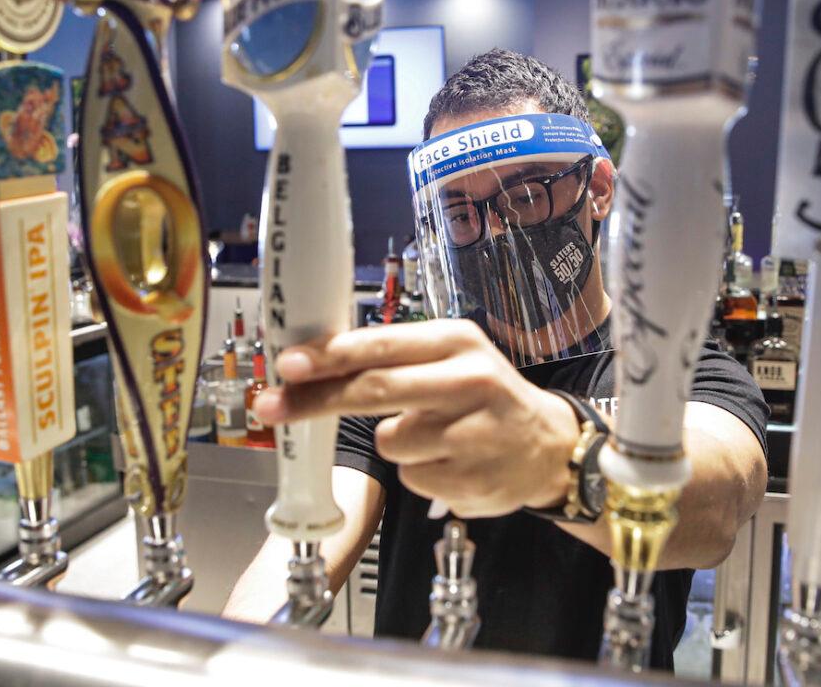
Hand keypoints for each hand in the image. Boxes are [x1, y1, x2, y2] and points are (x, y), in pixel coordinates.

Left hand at [253, 319, 579, 517]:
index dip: (329, 356)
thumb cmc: (484, 397)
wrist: (549, 448)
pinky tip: (451, 461)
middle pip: (375, 390)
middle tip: (271, 405)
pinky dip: (419, 472)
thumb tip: (315, 362)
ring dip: (394, 441)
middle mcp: (470, 380)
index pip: (381, 346)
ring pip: (389, 441)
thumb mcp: (450, 358)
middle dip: (315, 400)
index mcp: (457, 342)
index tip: (287, 364)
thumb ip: (393, 357)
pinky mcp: (473, 479)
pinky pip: (411, 477)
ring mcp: (474, 433)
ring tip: (435, 435)